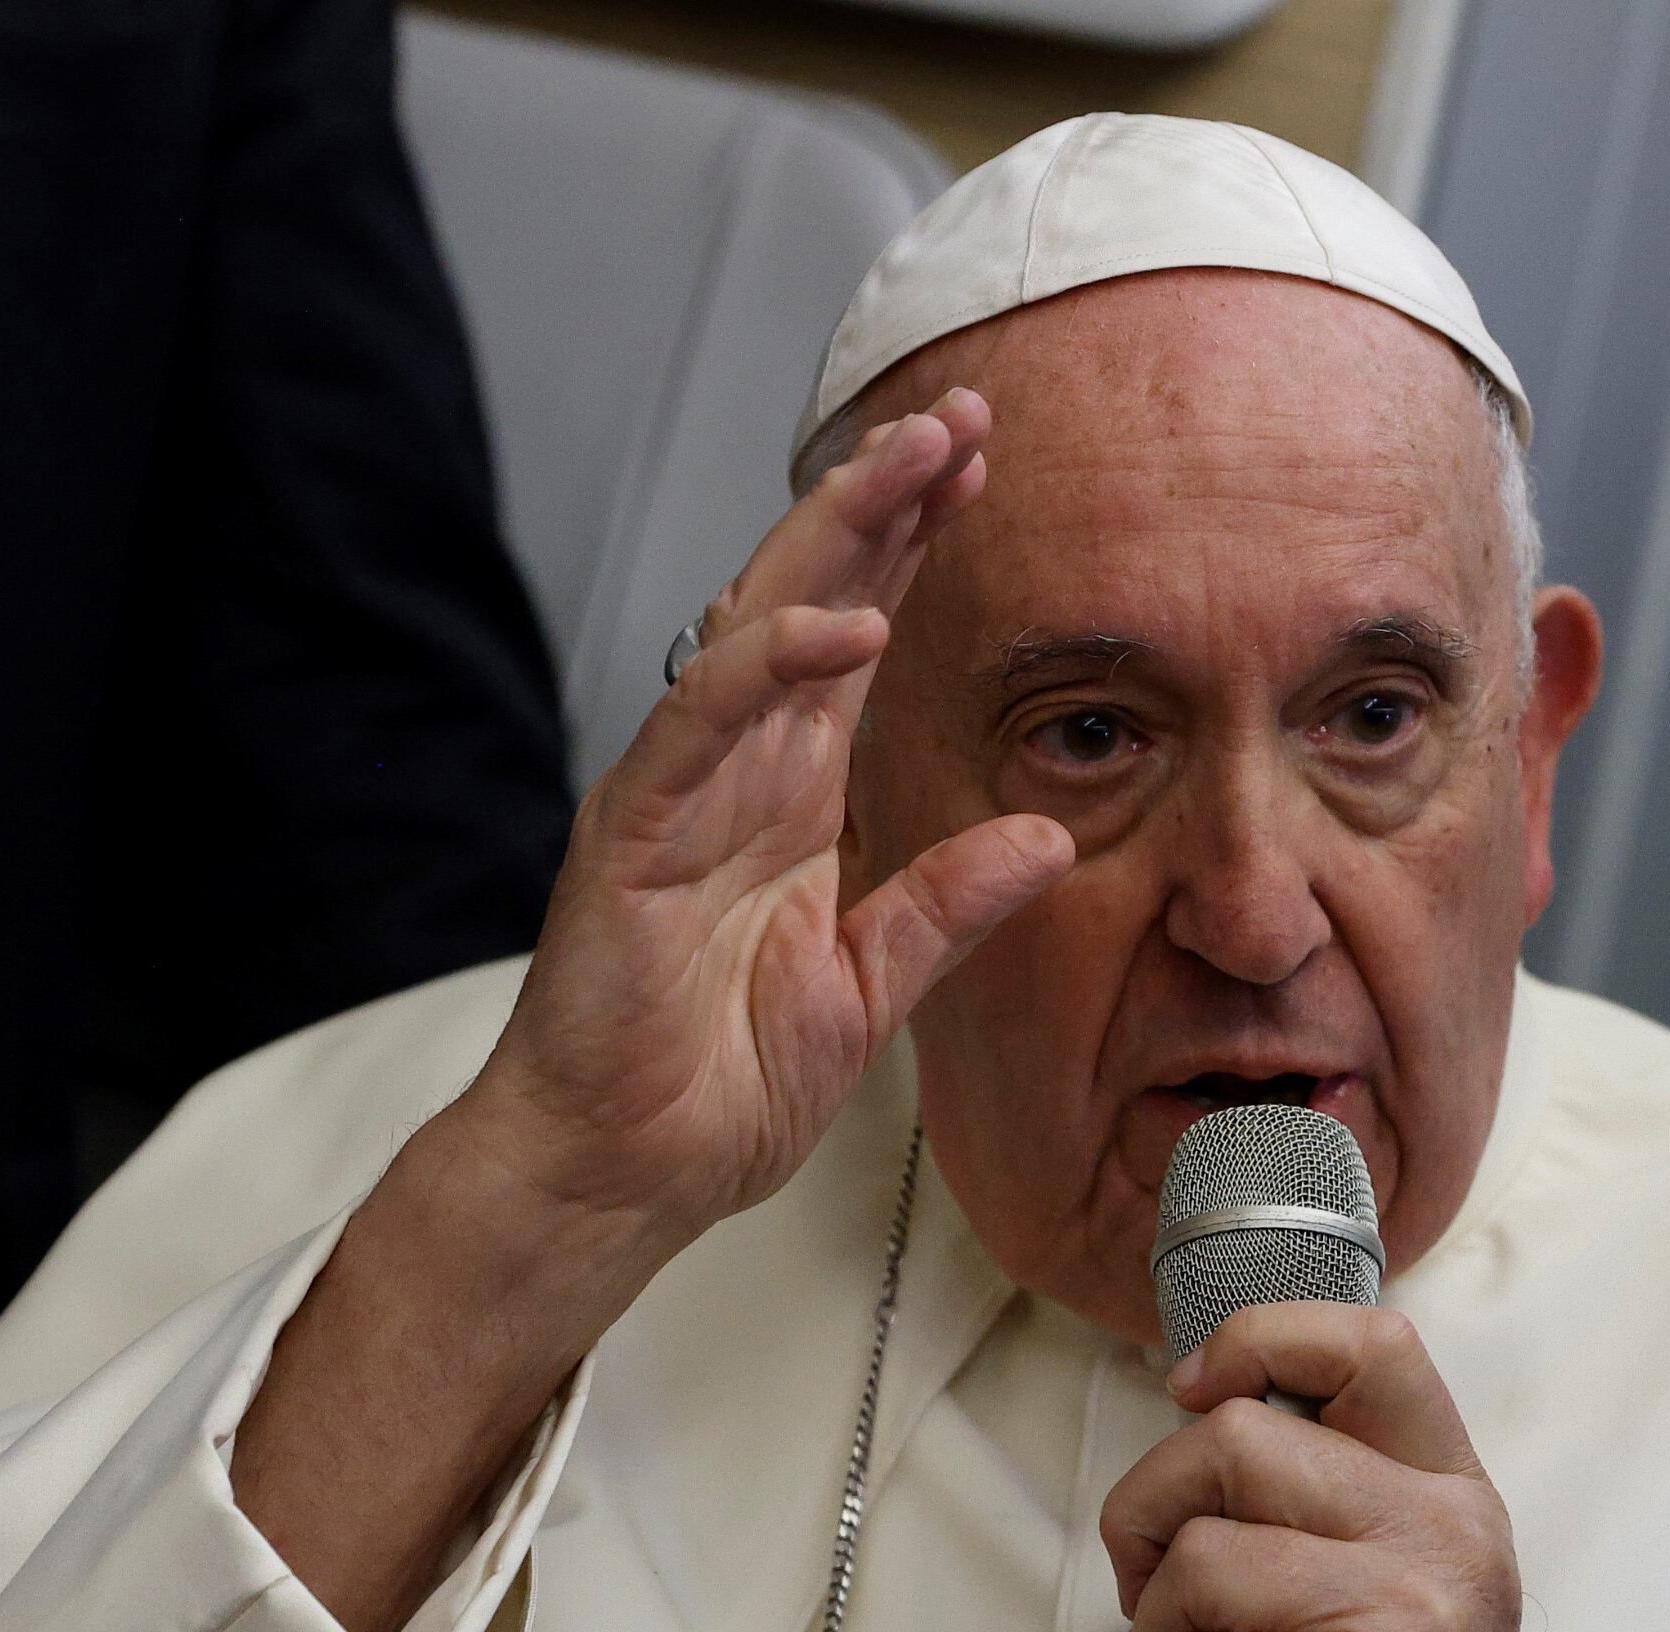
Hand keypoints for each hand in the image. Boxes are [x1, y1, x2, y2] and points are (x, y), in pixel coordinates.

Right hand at [457, 394, 1075, 1259]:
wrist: (619, 1175)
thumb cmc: (713, 1091)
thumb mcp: (870, 990)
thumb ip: (948, 906)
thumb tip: (1050, 836)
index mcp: (789, 800)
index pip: (857, 642)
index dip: (913, 554)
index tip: (982, 475)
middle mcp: (732, 774)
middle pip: (814, 599)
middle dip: (885, 504)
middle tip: (961, 418)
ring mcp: (675, 793)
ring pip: (758, 627)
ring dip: (837, 539)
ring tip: (913, 461)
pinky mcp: (628, 835)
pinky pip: (696, 724)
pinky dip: (764, 665)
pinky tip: (840, 624)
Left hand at [1101, 1304, 1601, 1631]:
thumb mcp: (1418, 1605)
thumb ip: (1339, 1511)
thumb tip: (1203, 1430)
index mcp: (1456, 1504)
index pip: (1368, 1344)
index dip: (1259, 1341)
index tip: (1197, 1390)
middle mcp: (1443, 1549)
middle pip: (1230, 1446)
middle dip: (1152, 1522)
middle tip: (1167, 1600)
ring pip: (1192, 1569)